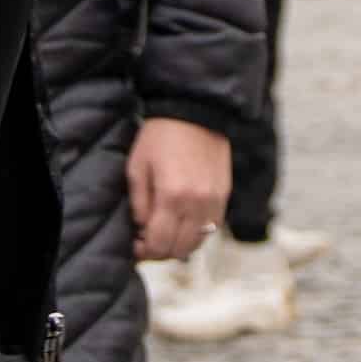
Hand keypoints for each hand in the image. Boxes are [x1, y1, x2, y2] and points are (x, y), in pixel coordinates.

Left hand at [127, 116, 230, 261]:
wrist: (196, 110)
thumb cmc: (161, 135)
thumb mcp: (137, 167)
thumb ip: (138, 204)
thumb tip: (142, 229)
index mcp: (172, 196)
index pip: (159, 244)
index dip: (144, 251)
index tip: (135, 245)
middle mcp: (197, 203)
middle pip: (179, 249)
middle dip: (160, 251)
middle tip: (148, 241)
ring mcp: (214, 200)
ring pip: (198, 243)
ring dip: (180, 245)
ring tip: (166, 233)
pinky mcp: (224, 194)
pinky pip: (212, 228)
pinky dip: (197, 233)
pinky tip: (184, 222)